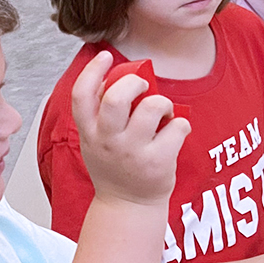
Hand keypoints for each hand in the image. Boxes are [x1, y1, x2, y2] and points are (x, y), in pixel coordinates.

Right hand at [70, 50, 187, 206]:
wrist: (128, 206)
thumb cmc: (115, 166)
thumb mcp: (95, 140)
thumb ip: (99, 113)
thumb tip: (115, 76)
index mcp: (89, 132)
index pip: (81, 95)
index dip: (92, 70)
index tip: (105, 56)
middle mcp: (108, 141)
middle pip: (117, 96)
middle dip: (134, 82)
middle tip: (144, 87)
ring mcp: (133, 153)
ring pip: (153, 107)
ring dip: (164, 102)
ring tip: (163, 113)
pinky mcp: (158, 162)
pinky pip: (179, 126)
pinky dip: (182, 124)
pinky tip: (175, 132)